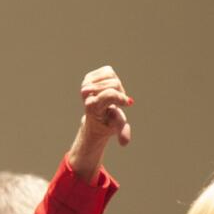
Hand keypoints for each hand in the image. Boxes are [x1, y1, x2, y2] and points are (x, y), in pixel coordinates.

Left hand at [68, 65, 133, 180]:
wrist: (97, 116)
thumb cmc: (108, 122)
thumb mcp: (117, 127)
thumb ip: (122, 132)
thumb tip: (124, 143)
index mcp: (92, 107)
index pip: (110, 94)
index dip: (121, 97)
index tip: (127, 103)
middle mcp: (86, 95)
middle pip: (114, 84)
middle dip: (120, 92)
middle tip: (116, 102)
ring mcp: (86, 84)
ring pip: (111, 76)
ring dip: (116, 86)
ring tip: (112, 96)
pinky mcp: (88, 77)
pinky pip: (107, 71)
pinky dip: (111, 78)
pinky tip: (107, 87)